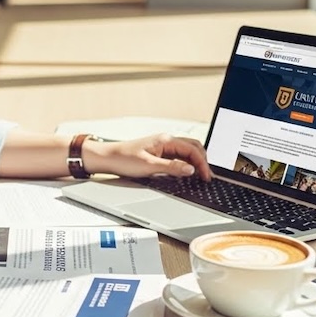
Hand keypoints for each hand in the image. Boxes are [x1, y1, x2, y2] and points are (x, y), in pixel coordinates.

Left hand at [85, 133, 211, 179]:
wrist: (107, 158)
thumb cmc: (124, 159)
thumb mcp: (150, 166)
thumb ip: (172, 167)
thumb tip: (191, 169)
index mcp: (166, 140)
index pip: (193, 150)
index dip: (202, 164)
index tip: (206, 177)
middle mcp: (166, 140)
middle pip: (193, 147)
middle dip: (203, 161)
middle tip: (207, 176)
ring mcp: (162, 146)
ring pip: (186, 151)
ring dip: (195, 161)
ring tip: (201, 175)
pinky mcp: (158, 152)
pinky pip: (178, 155)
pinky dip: (186, 163)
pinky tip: (186, 172)